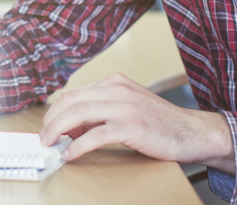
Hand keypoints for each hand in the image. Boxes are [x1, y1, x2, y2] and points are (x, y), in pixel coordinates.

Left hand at [39, 72, 234, 172]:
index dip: (54, 111)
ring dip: (58, 131)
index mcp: (114, 82)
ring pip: (78, 114)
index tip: (47, 127)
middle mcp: (117, 89)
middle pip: (70, 100)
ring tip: (52, 145)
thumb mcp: (127, 107)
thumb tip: (71, 127)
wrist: (192, 132)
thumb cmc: (160, 123)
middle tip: (44, 138)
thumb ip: (101, 111)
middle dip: (51, 121)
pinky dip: (77, 146)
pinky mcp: (132, 126)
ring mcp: (125, 106)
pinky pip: (95, 135)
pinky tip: (71, 154)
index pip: (73, 93)